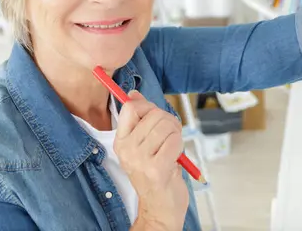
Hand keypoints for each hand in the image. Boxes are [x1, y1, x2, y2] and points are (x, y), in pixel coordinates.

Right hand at [114, 90, 188, 230]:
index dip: (148, 107)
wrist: (160, 207)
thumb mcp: (144, 144)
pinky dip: (180, 145)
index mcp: (121, 141)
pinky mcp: (156, 168)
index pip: (130, 107)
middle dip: (169, 121)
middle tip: (170, 137)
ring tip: (172, 148)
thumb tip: (134, 94)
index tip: (155, 117)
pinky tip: (175, 157)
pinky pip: (174, 140)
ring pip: (166, 125)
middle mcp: (127, 149)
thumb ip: (141, 118)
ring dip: (176, 134)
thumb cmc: (156, 173)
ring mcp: (140, 159)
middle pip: (154, 114)